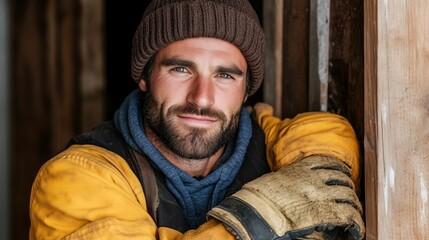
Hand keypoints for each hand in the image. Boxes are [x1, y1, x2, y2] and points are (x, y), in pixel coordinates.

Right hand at [208, 155, 364, 239]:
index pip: (327, 162)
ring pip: (349, 196)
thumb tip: (294, 185)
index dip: (339, 168)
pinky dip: (356, 223)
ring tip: (356, 215)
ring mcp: (320, 194)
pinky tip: (356, 230)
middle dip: (349, 188)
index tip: (344, 173)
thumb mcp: (275, 179)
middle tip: (350, 198)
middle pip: (342, 179)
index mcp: (300, 169)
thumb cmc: (259, 196)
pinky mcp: (324, 213)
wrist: (256, 209)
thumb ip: (289, 178)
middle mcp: (313, 179)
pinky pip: (349, 215)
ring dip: (355, 207)